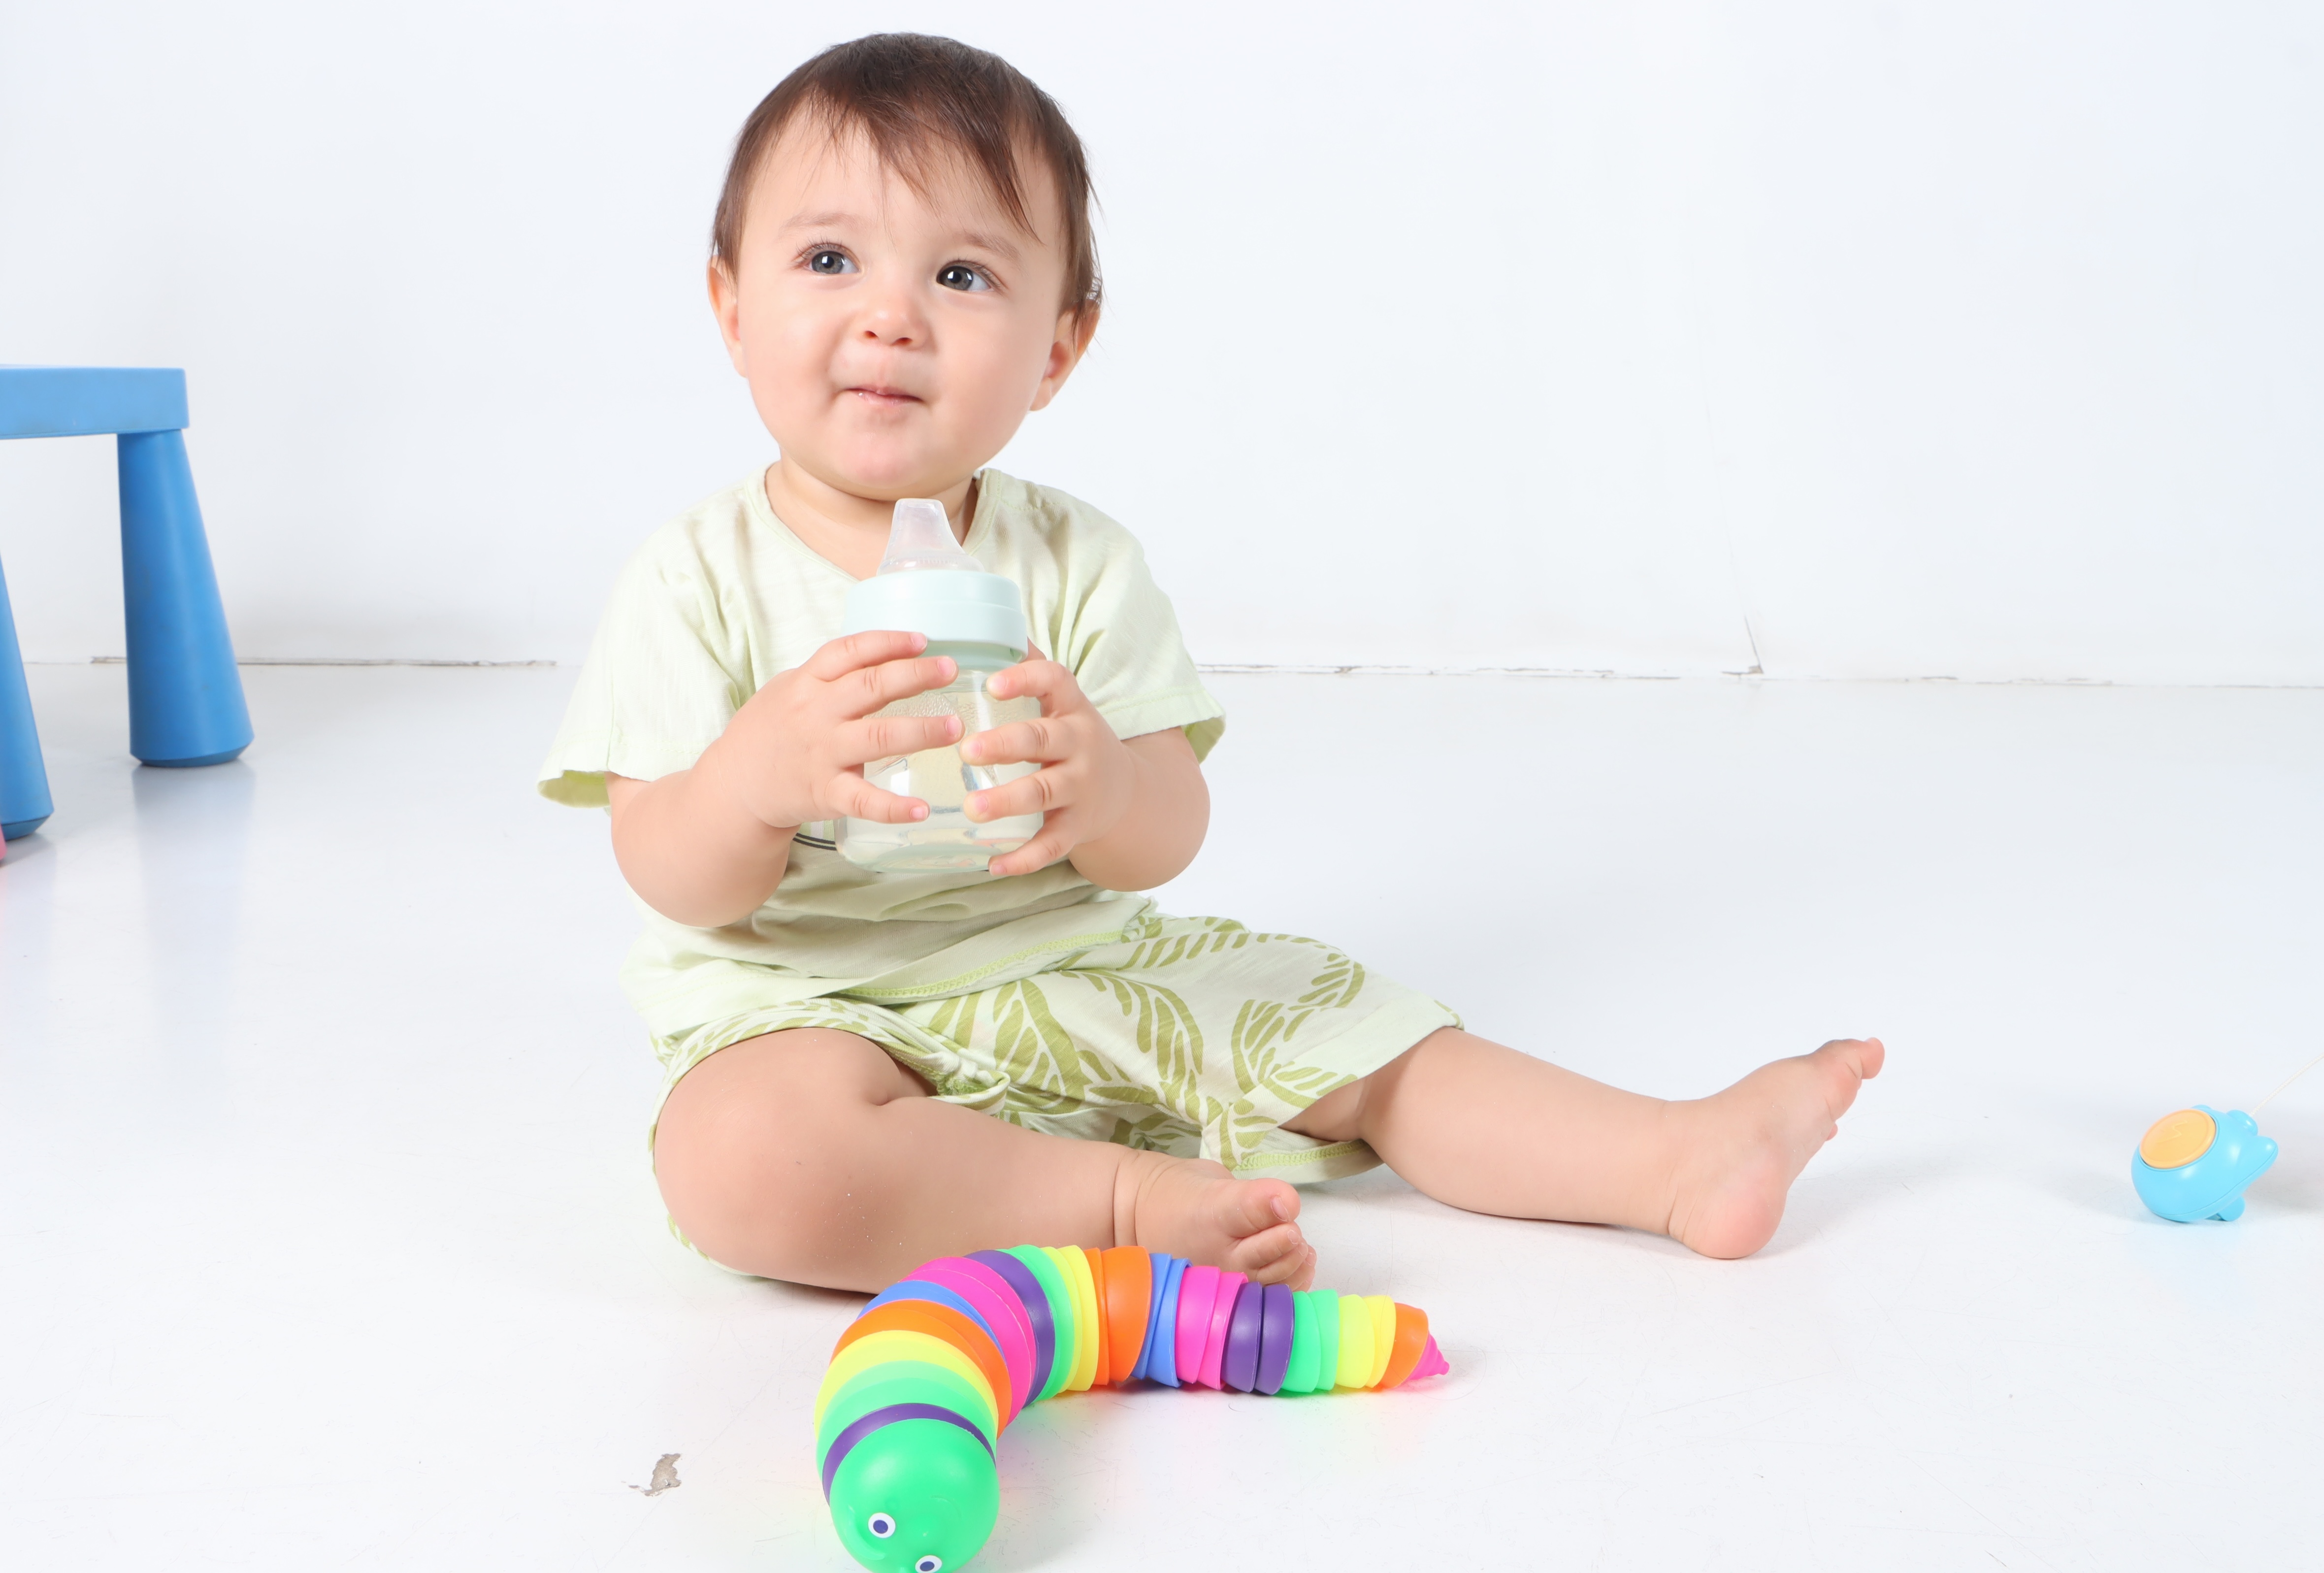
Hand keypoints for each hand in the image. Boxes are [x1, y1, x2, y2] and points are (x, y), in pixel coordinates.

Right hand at [699, 630, 963, 831]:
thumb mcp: (790, 689)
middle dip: (914, 676)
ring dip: (920, 732)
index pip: (850, 652)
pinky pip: (863, 800)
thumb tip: (886, 652)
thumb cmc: (771, 731)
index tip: (923, 640)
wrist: (733, 784)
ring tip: (955, 728)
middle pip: (870, 687)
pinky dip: (894, 807)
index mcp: (807, 682)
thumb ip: (831, 674)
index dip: (887, 642)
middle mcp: (816, 714)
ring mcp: (821, 754)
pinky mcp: (824, 793)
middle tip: (951, 669)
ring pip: (876, 738)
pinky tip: (922, 808)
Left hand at [959, 652, 1136, 877]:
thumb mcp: (1061, 700)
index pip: (1054, 681)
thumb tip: (980, 622)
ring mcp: (1081, 787)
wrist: (1125, 792)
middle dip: (1005, 745)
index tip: (992, 683)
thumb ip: (1026, 665)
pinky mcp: (1078, 827)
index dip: (1025, 680)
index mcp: (1070, 706)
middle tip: (966, 750)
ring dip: (1007, 800)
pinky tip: (993, 863)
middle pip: (1042, 740)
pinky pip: (1052, 844)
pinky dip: (1023, 858)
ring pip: (1044, 793)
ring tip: (972, 808)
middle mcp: (1080, 744)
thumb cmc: (1071, 736)